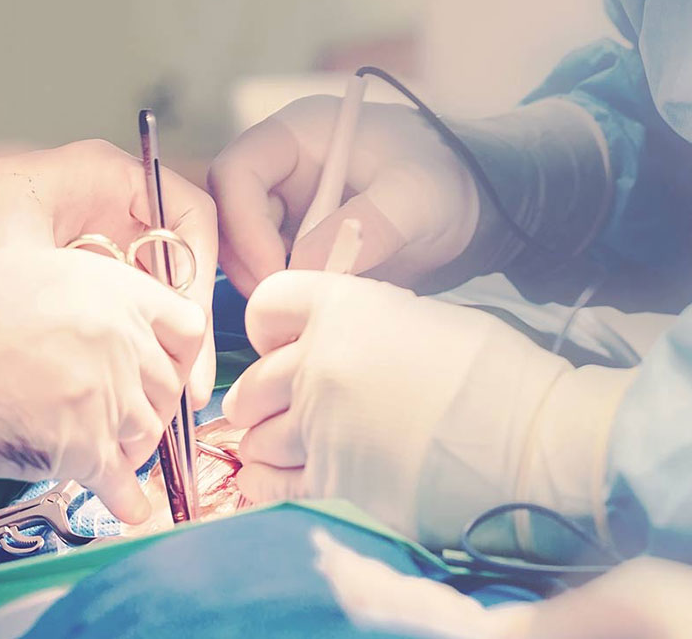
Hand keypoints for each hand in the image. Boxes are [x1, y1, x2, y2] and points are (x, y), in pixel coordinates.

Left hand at [0, 139, 217, 405]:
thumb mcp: (14, 256)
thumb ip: (74, 291)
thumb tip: (129, 341)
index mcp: (106, 177)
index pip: (190, 215)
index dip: (203, 273)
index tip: (192, 329)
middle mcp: (114, 206)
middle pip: (181, 263)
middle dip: (188, 326)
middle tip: (190, 390)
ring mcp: (101, 241)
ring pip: (158, 294)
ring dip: (164, 345)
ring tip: (167, 404)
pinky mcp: (84, 275)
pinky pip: (127, 311)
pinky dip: (134, 350)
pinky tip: (131, 392)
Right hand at [0, 247, 206, 522]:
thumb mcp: (33, 270)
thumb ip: (92, 294)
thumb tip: (120, 321)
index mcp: (111, 290)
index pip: (187, 326)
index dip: (182, 354)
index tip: (170, 371)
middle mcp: (117, 339)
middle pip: (169, 386)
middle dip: (153, 406)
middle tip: (129, 417)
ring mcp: (103, 394)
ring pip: (148, 433)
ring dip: (134, 448)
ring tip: (109, 452)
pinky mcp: (80, 446)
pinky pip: (121, 482)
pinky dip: (127, 499)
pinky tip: (129, 506)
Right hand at [208, 97, 478, 295]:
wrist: (476, 210)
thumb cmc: (450, 182)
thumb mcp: (417, 198)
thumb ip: (366, 226)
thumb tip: (306, 266)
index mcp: (299, 134)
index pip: (236, 172)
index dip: (243, 225)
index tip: (276, 272)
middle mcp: (282, 168)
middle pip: (229, 216)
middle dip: (248, 262)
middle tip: (283, 304)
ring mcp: (287, 206)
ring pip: (242, 249)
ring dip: (262, 283)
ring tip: (304, 309)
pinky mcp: (297, 241)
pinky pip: (268, 269)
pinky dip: (280, 293)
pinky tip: (310, 309)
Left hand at [223, 270, 630, 551]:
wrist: (538, 444)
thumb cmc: (497, 375)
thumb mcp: (421, 319)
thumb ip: (357, 325)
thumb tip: (324, 344)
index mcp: (343, 309)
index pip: (266, 302)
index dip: (267, 326)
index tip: (277, 345)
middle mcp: (319, 363)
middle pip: (252, 383)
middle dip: (256, 400)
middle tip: (268, 412)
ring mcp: (320, 427)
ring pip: (256, 438)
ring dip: (264, 447)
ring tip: (280, 452)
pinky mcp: (332, 486)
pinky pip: (272, 487)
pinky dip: (266, 486)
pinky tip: (272, 484)